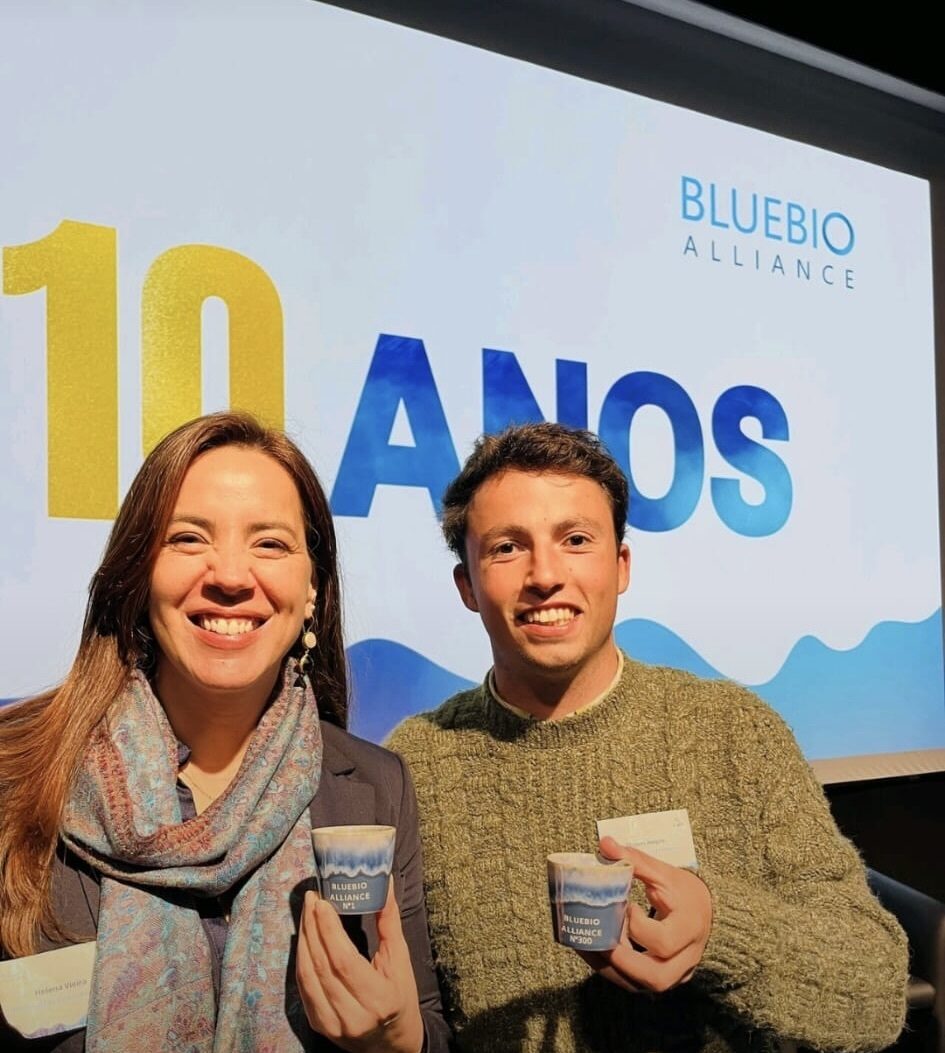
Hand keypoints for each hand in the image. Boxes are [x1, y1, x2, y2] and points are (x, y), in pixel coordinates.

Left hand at [296, 881, 424, 1052]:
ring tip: (307, 914)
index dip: (328, 930)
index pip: (343, 961)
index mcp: (379, 999)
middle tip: (311, 899)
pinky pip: (303, 988)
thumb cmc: (401, 997)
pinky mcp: (319, 1026)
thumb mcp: (401, 960)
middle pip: (322, 965)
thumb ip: (390, 922)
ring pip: (307, 976)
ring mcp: (333, 1025)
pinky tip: (305, 939)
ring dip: (304, 940)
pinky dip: (301, 960)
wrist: (392, 1045)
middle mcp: (353, 1016)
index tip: (321, 902)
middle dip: (313, 927)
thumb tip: (385, 883)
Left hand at [577, 836, 712, 993]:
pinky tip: (593, 952)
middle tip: (598, 940)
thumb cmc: (683, 890)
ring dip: (612, 970)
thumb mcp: (663, 872)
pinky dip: (614, 971)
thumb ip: (635, 860)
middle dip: (622, 962)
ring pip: (645, 986)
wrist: (703, 910)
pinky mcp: (664, 978)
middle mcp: (687, 957)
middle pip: (657, 978)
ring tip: (586, 946)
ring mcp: (677, 973)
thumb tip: (605, 843)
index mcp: (690, 928)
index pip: (664, 941)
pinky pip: (638, 984)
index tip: (624, 907)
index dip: (638, 928)